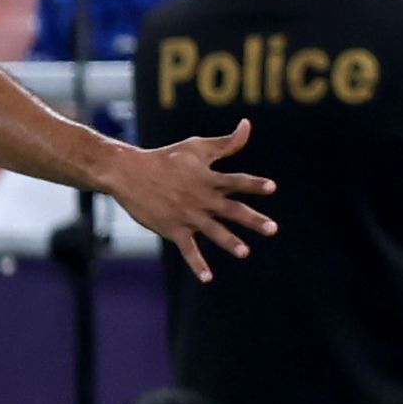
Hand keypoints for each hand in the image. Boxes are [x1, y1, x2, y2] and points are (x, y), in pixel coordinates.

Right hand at [105, 119, 276, 280]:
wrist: (129, 173)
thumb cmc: (167, 158)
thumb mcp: (197, 147)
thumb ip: (226, 143)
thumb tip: (247, 125)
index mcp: (209, 179)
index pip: (236, 181)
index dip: (254, 184)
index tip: (272, 188)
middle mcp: (201, 198)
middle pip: (232, 210)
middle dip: (253, 220)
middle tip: (273, 229)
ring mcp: (187, 215)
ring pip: (212, 230)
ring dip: (229, 242)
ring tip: (245, 252)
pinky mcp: (172, 228)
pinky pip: (188, 249)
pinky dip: (197, 264)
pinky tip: (208, 278)